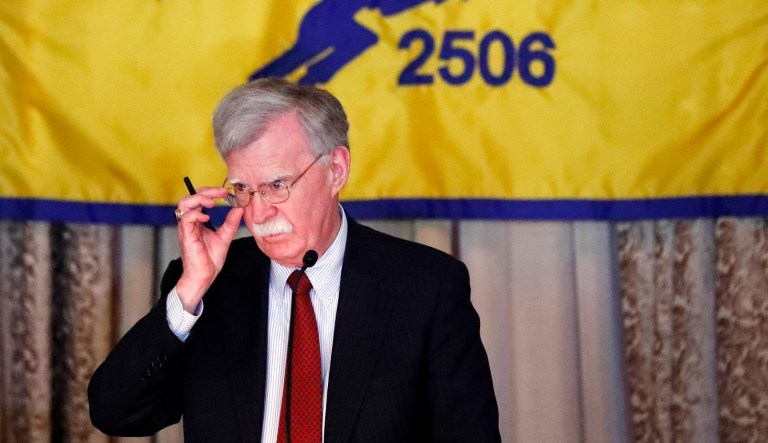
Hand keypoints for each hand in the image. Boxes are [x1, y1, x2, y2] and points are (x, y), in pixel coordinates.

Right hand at [174, 186, 242, 312]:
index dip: (210, 192)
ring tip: (212, 202)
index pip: (198, 199)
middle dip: (205, 191)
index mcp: (197, 221)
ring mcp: (186, 228)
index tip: (225, 192)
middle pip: (189, 197)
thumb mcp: (225, 237)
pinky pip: (186, 219)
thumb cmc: (210, 259)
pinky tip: (206, 217)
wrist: (204, 276)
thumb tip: (239, 209)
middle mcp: (189, 222)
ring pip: (184, 204)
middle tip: (221, 192)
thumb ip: (230, 223)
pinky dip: (196, 214)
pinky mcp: (186, 236)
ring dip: (199, 198)